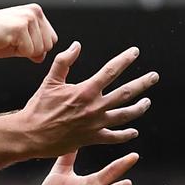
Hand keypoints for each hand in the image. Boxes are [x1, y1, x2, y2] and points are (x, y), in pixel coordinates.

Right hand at [0, 4, 57, 62]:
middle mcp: (35, 13)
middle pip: (48, 45)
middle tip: (11, 41)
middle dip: (30, 50)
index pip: (51, 39)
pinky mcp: (20, 28)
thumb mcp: (18, 41)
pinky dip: (16, 53)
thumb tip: (41, 57)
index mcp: (36, 13)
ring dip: (23, 52)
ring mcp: (28, 19)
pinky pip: (29, 52)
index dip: (36, 47)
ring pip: (39, 50)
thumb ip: (33, 47)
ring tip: (7, 41)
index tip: (18, 42)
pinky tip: (4, 41)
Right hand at [19, 41, 157, 157]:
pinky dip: (126, 135)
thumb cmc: (38, 108)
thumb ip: (64, 62)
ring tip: (147, 102)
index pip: (111, 71)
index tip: (135, 52)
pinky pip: (114, 137)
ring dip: (139, 108)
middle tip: (153, 77)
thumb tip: (76, 45)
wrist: (30, 135)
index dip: (125, 59)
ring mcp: (95, 124)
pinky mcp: (91, 138)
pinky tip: (133, 131)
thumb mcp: (49, 82)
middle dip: (143, 83)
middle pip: (126, 93)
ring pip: (125, 115)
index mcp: (85, 91)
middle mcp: (94, 107)